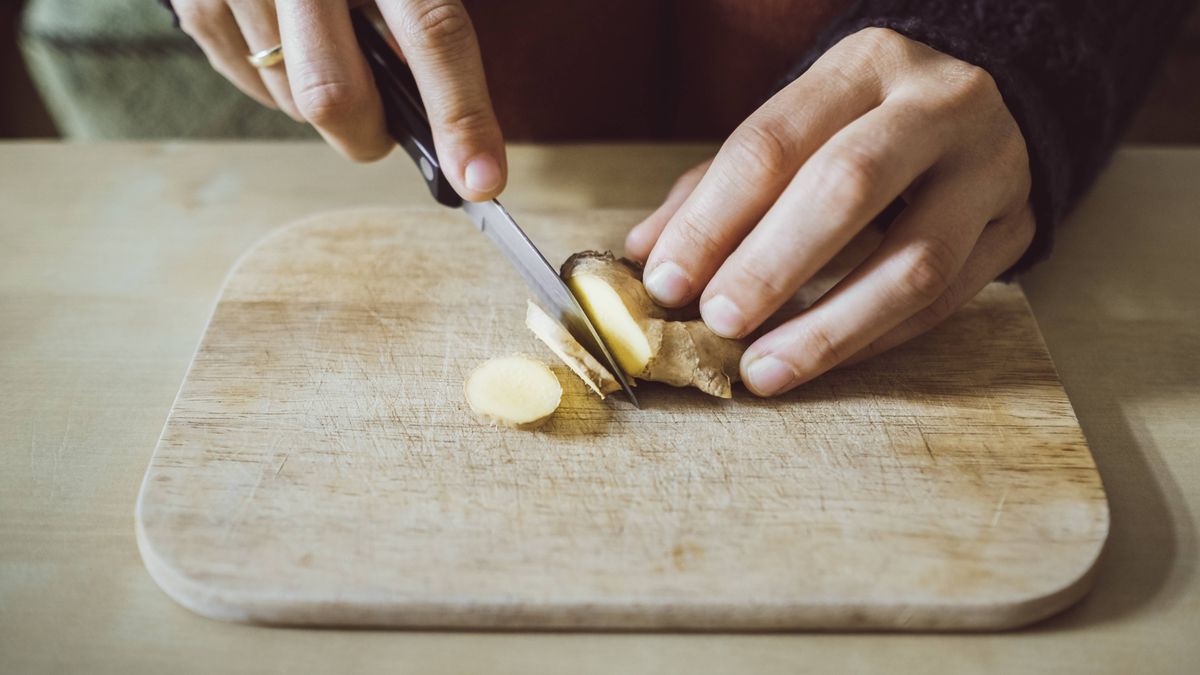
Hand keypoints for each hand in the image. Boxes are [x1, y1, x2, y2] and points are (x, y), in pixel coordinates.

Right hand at [175, 0, 505, 199]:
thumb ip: (427, 23)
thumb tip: (446, 122)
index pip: (434, 34)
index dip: (461, 115)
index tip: (480, 181)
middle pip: (334, 95)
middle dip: (370, 135)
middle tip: (388, 128)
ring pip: (293, 101)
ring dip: (327, 106)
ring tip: (334, 48)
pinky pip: (251, 84)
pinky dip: (283, 84)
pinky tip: (292, 40)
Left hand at [625, 28, 1034, 396]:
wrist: (980, 109)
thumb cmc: (860, 125)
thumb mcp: (793, 129)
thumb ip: (716, 188)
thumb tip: (645, 254)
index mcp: (864, 64)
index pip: (773, 142)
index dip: (713, 219)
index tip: (666, 280)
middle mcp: (938, 104)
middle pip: (848, 185)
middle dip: (772, 264)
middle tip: (717, 321)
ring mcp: (990, 167)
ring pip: (913, 259)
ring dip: (829, 326)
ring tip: (763, 369)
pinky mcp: (1016, 227)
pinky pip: (945, 302)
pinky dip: (872, 340)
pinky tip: (819, 360)